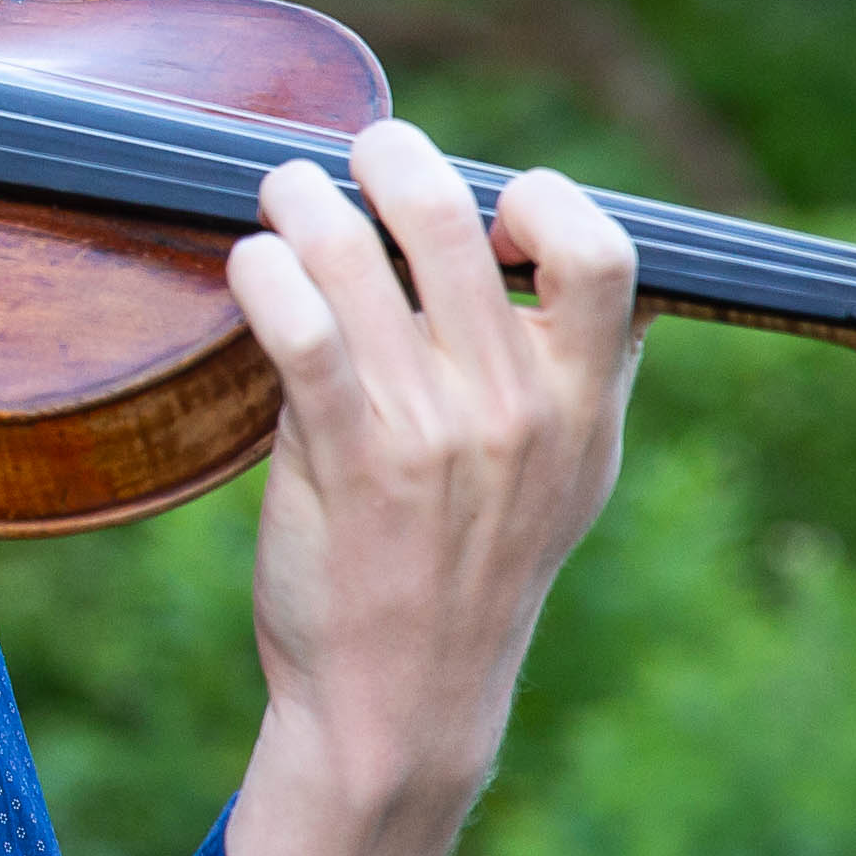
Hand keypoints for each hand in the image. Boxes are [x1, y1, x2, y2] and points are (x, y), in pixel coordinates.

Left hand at [216, 120, 638, 855]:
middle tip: (362, 148)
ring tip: (285, 191)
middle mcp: (516, 409)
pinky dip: (265, 271)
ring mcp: (430, 432)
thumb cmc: (472, 576)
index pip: (603, 253)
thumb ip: (579, 372)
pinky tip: (252, 264)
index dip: (545, 199)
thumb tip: (572, 252)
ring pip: (359, 258)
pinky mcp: (345, 459)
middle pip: (456, 223)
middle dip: (393, 160)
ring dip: (305, 201)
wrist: (402, 707)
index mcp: (582, 405)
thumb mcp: (568, 479)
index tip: (494, 201)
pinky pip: (298, 326)